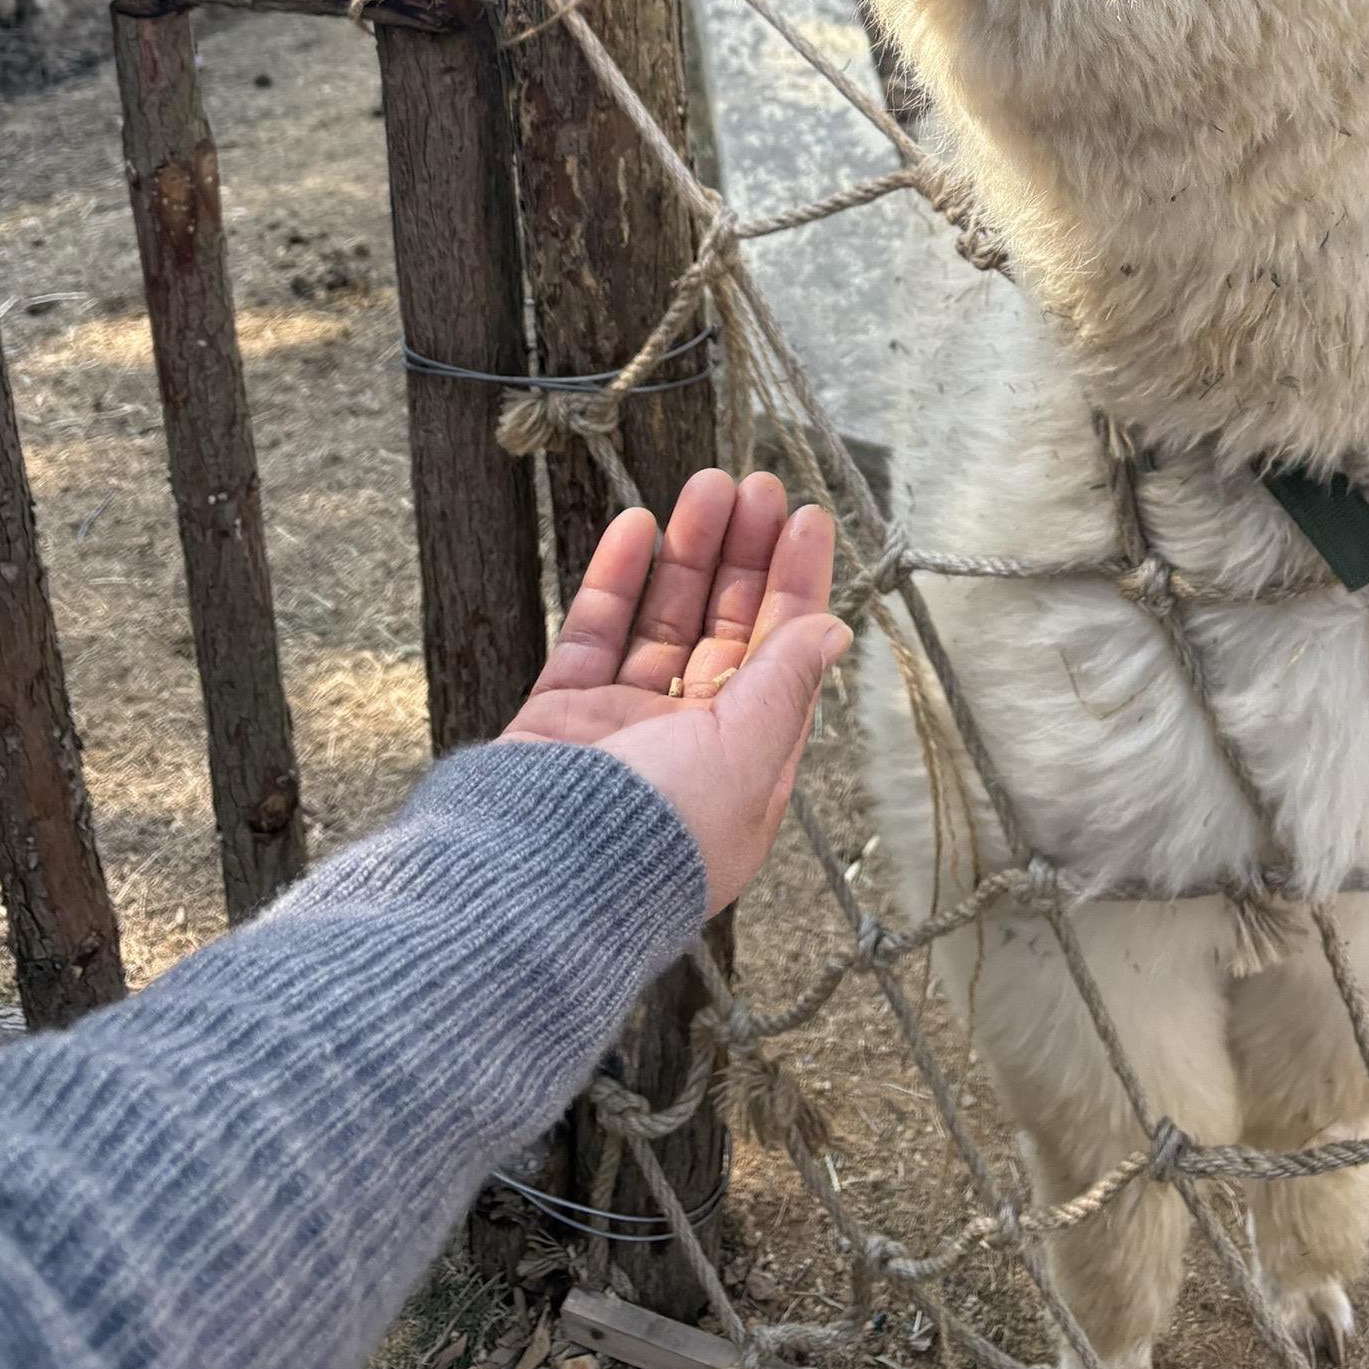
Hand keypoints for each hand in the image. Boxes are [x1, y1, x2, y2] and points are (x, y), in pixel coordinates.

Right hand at [500, 470, 847, 913]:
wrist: (534, 883)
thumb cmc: (656, 838)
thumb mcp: (745, 758)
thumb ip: (786, 685)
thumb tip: (834, 629)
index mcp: (746, 768)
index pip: (784, 659)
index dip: (796, 587)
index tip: (806, 521)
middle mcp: (688, 746)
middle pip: (726, 631)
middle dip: (745, 558)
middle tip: (758, 487)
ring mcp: (621, 728)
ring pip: (664, 621)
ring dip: (689, 552)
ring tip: (708, 485)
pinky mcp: (560, 716)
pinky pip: (595, 633)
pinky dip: (618, 578)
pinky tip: (639, 525)